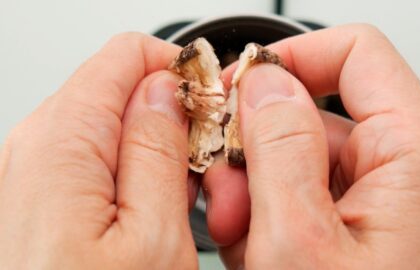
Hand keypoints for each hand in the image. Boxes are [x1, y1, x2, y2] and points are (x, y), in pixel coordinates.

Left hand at [0, 33, 199, 268]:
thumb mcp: (153, 240)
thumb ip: (160, 148)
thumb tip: (169, 93)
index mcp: (63, 143)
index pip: (129, 55)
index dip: (180, 71)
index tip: (212, 106)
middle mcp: (37, 149)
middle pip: (122, 88)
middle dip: (174, 118)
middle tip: (205, 170)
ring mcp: (38, 174)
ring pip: (116, 126)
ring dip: (160, 153)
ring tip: (182, 202)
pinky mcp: (46, 197)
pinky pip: (102, 159)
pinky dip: (138, 175)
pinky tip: (154, 214)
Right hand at [204, 24, 419, 268]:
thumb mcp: (302, 244)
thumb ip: (279, 149)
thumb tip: (263, 86)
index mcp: (412, 152)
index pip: (352, 51)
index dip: (290, 57)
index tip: (239, 86)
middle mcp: (403, 167)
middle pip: (314, 109)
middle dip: (256, 145)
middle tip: (229, 191)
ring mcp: (377, 198)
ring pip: (296, 156)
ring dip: (255, 190)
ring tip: (244, 238)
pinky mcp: (356, 225)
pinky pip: (299, 193)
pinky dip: (268, 215)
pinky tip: (259, 252)